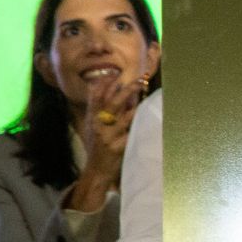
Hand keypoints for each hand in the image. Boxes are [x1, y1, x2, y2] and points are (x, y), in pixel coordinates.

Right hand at [67, 72, 142, 211]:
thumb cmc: (98, 144)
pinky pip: (131, 134)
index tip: (115, 72)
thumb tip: (118, 92)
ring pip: (124, 118)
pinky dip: (140, 127)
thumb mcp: (94, 125)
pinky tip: (149, 120)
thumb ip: (102, 109)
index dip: (105, 84)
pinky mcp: (118, 147)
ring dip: (137, 107)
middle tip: (140, 80)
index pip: (96, 96)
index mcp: (92, 118)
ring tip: (147, 98)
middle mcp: (98, 125)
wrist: (96, 169)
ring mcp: (108, 136)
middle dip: (127, 90)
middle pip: (112, 103)